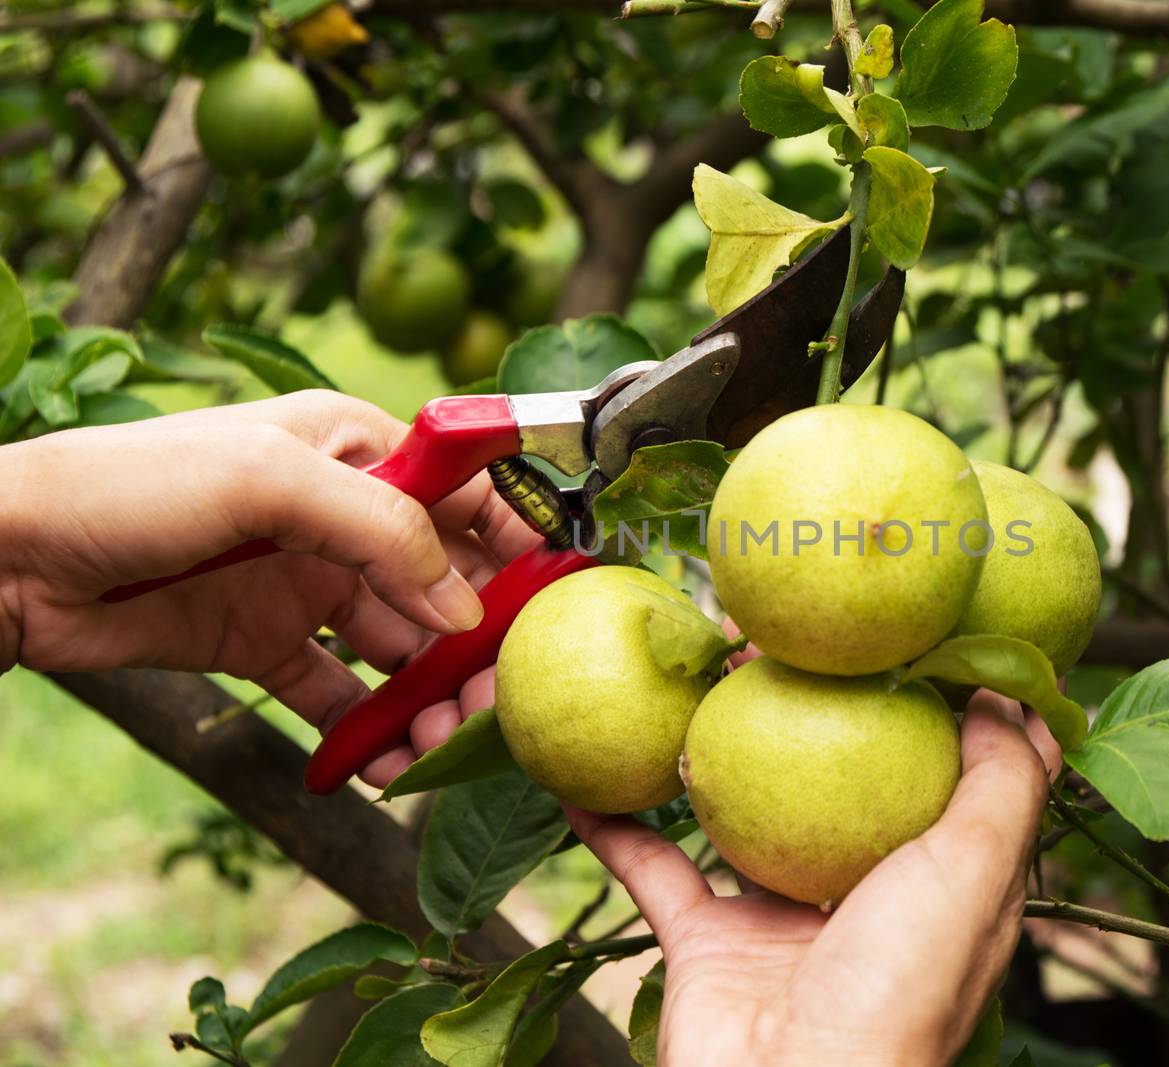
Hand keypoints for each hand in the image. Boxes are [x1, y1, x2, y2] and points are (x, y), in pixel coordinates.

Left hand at [0, 391, 540, 782]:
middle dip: (480, 644)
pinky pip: (337, 693)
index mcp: (354, 448)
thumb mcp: (268, 479)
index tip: (555, 604)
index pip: (467, 491)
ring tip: (438, 748)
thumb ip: (381, 530)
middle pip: (444, 584)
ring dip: (428, 698)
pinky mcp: (264, 643)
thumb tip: (465, 608)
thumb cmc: (128, 486)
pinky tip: (380, 765)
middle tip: (496, 704)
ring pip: (399, 648)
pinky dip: (365, 730)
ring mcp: (304, 583)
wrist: (7, 559)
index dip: (518, 543)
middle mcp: (342, 516)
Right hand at [567, 687, 1061, 1065]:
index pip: (946, 779)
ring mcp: (780, 923)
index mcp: (939, 889)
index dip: (932, 706)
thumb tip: (1010, 696)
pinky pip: (652, 869)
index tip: (904, 635)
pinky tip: (584, 777)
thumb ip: (1002, 786)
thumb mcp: (977, 874)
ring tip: (692, 678)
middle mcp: (862, 899)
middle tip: (776, 643)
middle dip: (809, 711)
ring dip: (713, 750)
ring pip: (741, 814)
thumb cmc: (898, 993)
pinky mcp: (706, 947)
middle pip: (835, 781)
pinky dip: (616, 826)